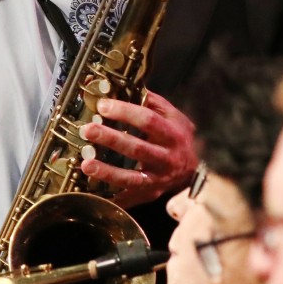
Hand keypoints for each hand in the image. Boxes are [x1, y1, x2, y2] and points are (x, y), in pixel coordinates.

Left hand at [81, 90, 198, 207]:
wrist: (197, 170)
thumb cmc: (179, 138)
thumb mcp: (173, 116)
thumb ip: (151, 102)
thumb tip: (123, 85)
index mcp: (172, 134)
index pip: (148, 121)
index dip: (125, 112)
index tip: (103, 106)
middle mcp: (167, 158)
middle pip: (137, 149)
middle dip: (111, 139)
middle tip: (88, 130)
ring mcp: (158, 179)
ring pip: (132, 178)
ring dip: (107, 172)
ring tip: (86, 164)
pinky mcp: (150, 194)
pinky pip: (129, 198)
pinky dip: (111, 196)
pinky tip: (92, 191)